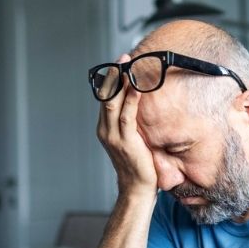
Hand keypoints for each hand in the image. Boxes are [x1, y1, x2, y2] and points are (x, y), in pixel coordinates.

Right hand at [96, 54, 157, 196]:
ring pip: (112, 102)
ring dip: (119, 82)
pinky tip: (136, 86)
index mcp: (105, 128)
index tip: (120, 63)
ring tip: (126, 65)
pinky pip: (127, 115)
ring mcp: (113, 136)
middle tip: (122, 58)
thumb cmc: (139, 165)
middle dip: (113, 75)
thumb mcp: (133, 140)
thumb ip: (132, 124)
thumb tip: (143, 105)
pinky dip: (131, 99)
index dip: (111, 80)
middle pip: (105, 96)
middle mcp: (105, 130)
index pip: (105, 98)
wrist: (137, 189)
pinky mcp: (125, 141)